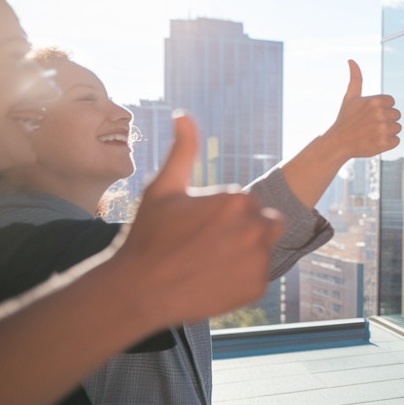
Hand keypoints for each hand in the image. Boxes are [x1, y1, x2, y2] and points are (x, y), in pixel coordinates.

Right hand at [112, 114, 284, 326]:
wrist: (139, 290)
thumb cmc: (148, 236)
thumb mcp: (162, 188)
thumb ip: (183, 150)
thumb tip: (184, 114)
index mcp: (238, 199)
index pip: (245, 202)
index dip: (220, 214)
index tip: (197, 227)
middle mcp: (257, 227)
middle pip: (263, 222)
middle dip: (243, 229)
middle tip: (206, 244)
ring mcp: (260, 260)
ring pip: (262, 248)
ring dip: (244, 252)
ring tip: (207, 261)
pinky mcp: (258, 286)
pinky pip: (258, 275)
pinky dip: (241, 277)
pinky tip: (212, 279)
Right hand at [321, 60, 401, 158]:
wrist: (338, 143)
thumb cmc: (345, 119)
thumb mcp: (350, 97)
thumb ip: (356, 79)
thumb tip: (351, 60)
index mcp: (375, 101)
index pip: (391, 102)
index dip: (382, 108)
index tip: (370, 114)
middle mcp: (381, 114)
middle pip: (396, 114)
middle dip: (386, 119)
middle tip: (371, 124)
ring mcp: (384, 129)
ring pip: (397, 127)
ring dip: (387, 131)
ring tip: (372, 133)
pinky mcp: (386, 143)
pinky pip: (396, 140)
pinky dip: (388, 143)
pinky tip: (375, 141)